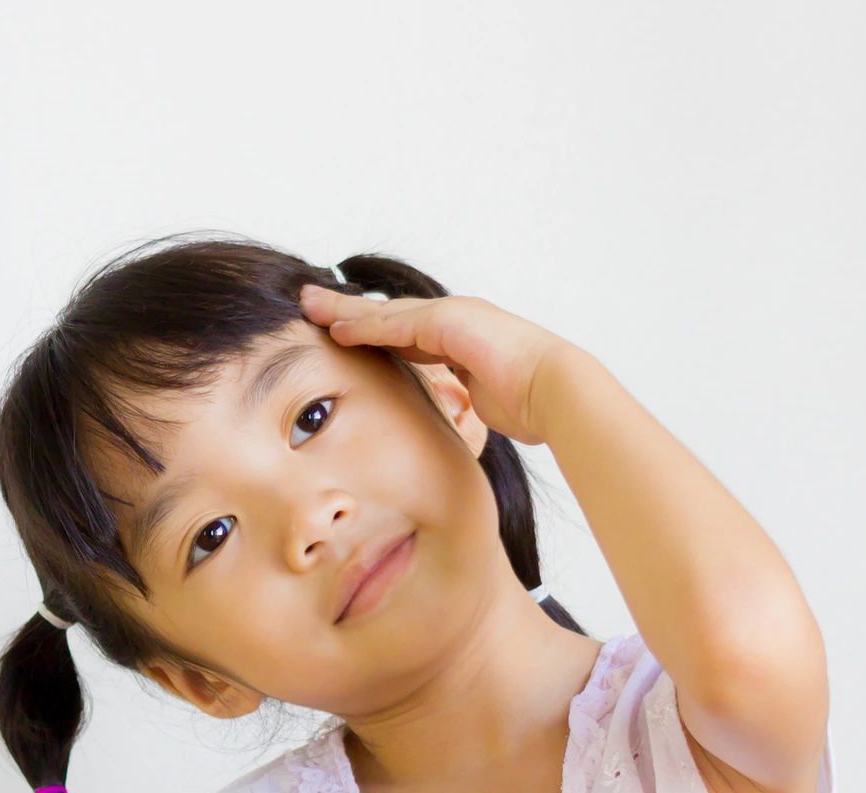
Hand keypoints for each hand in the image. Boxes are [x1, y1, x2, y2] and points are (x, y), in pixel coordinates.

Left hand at [299, 283, 585, 446]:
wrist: (556, 391)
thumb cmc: (532, 404)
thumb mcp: (484, 403)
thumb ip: (463, 401)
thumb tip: (457, 417)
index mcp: (461, 339)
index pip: (404, 332)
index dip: (369, 330)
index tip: (339, 330)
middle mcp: (454, 321)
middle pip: (388, 313)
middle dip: (348, 309)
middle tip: (311, 302)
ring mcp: (453, 317)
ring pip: (385, 312)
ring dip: (345, 310)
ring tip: (309, 304)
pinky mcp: (449, 323)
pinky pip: (396, 325)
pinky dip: (364, 326)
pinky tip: (336, 327)